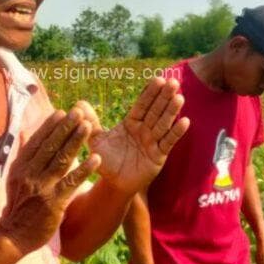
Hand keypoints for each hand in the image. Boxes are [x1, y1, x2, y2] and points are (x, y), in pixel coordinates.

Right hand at [0, 107, 100, 255]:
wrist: (14, 235)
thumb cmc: (18, 205)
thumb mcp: (16, 178)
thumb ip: (24, 155)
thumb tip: (26, 133)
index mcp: (20, 166)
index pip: (37, 141)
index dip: (50, 126)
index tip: (62, 112)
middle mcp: (30, 174)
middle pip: (50, 146)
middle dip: (66, 127)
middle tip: (78, 112)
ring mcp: (42, 187)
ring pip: (62, 160)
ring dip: (76, 141)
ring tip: (88, 126)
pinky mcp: (54, 202)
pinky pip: (72, 182)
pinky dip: (84, 169)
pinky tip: (96, 158)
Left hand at [88, 77, 189, 195]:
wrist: (114, 184)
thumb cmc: (106, 161)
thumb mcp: (96, 141)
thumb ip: (90, 123)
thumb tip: (78, 104)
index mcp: (130, 122)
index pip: (142, 105)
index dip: (150, 92)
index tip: (158, 79)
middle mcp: (144, 129)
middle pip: (155, 110)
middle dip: (164, 96)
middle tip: (174, 82)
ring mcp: (152, 142)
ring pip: (163, 123)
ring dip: (171, 111)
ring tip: (179, 97)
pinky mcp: (159, 156)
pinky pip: (168, 142)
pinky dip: (176, 132)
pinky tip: (185, 121)